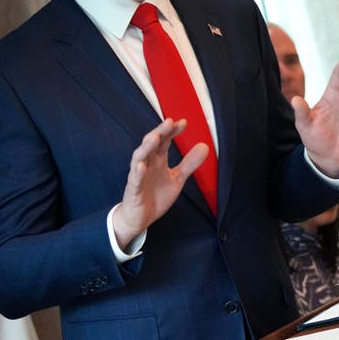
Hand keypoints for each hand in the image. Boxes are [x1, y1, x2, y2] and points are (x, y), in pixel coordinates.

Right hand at [112, 118, 207, 248]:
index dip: (173, 131)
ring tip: (156, 137)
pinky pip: (134, 179)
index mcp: (158, 160)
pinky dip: (138, 172)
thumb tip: (204, 146)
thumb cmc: (155, 195)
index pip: (165, 141)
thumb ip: (189, 163)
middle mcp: (147, 164)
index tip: (184, 122)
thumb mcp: (177, 179)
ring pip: (140, 157)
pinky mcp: (133, 190)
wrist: (140, 218)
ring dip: (147, 147)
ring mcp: (139, 176)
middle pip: (152, 144)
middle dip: (160, 132)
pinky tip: (142, 166)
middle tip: (170, 121)